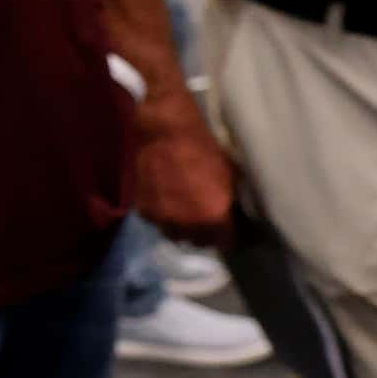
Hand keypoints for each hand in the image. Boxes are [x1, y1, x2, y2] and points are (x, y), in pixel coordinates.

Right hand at [136, 98, 237, 249]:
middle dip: (204, 233)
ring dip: (181, 228)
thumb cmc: (205, 150)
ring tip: (184, 213)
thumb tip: (232, 214)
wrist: (166, 134)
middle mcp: (188, 226)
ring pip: (174, 235)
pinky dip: (162, 216)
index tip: (228, 229)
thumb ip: (229, 203)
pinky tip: (166, 201)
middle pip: (198, 243)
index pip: (225, 243)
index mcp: (214, 219)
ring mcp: (163, 220)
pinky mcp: (144, 211)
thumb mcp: (230, 176)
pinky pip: (157, 222)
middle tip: (206, 219)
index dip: (228, 236)